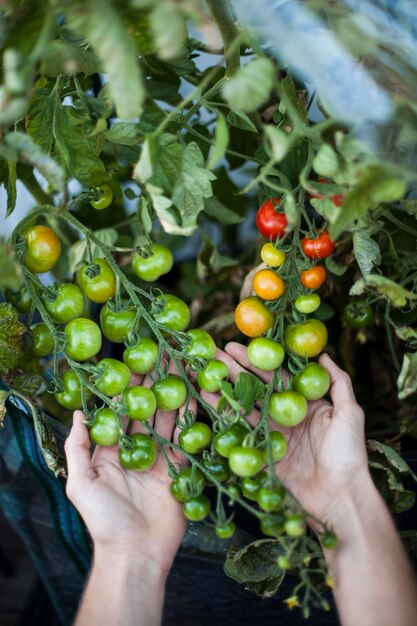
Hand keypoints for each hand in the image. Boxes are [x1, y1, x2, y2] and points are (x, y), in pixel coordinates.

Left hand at [65, 364, 191, 575]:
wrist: (136, 553)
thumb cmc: (103, 521)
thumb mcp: (79, 483)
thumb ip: (78, 448)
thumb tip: (78, 414)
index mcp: (111, 451)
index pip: (119, 412)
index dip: (126, 388)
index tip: (134, 363)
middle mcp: (136, 451)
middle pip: (146, 411)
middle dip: (153, 384)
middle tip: (163, 357)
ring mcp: (159, 459)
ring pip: (167, 420)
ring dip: (173, 395)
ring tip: (181, 369)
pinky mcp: (179, 470)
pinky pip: (185, 440)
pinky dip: (189, 419)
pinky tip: (194, 397)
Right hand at [201, 342, 368, 528]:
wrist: (340, 497)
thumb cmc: (348, 454)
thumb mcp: (350, 414)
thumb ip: (338, 383)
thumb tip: (323, 355)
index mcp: (306, 404)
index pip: (277, 376)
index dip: (257, 360)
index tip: (237, 346)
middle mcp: (287, 416)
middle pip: (256, 388)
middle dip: (235, 370)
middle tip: (213, 354)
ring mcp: (273, 435)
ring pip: (245, 407)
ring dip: (225, 390)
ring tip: (205, 375)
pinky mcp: (263, 453)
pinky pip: (242, 432)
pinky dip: (224, 416)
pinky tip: (209, 400)